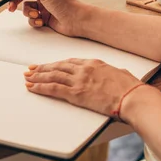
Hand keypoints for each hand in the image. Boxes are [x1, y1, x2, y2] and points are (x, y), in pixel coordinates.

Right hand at [5, 0, 89, 36]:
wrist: (77, 21)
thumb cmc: (64, 4)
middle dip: (16, 1)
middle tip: (10, 8)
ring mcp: (43, 5)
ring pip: (27, 8)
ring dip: (29, 13)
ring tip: (38, 15)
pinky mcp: (44, 17)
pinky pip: (32, 18)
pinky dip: (35, 21)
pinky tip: (42, 22)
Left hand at [23, 58, 143, 119]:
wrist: (133, 98)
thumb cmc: (131, 89)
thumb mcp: (120, 74)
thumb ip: (110, 73)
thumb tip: (112, 75)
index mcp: (94, 63)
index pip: (70, 62)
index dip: (57, 64)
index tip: (49, 65)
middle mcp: (84, 69)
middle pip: (58, 67)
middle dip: (43, 68)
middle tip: (31, 69)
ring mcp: (79, 80)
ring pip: (52, 75)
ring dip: (37, 76)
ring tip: (27, 77)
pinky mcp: (76, 93)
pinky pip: (53, 89)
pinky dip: (40, 87)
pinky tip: (31, 87)